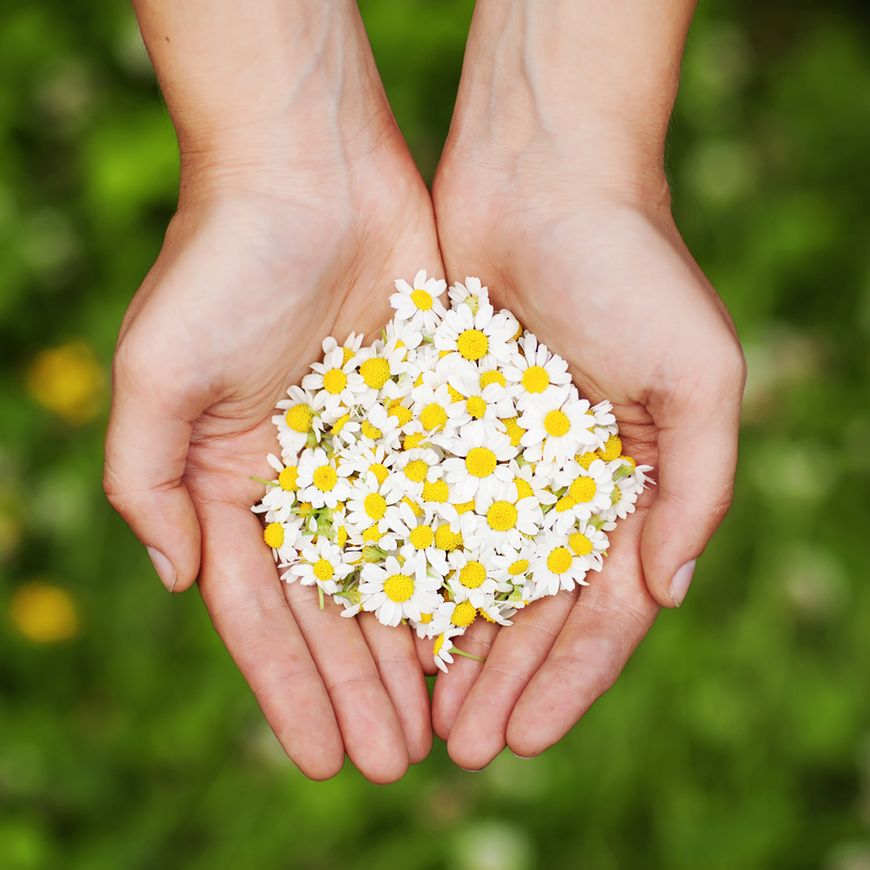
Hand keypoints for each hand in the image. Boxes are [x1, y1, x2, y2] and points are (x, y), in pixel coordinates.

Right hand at [104, 133, 441, 781]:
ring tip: (438, 725)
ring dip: (410, 651)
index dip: (289, 687)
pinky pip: (447, 508)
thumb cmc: (227, 260)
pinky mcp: (425, 417)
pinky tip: (477, 631)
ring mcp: (368, 452)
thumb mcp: (160, 370)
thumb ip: (149, 479)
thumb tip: (177, 580)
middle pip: (333, 608)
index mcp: (235, 481)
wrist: (312, 167)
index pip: (262, 611)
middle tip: (394, 764)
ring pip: (396, 572)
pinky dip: (459, 571)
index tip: (321, 758)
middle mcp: (303, 478)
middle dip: (358, 689)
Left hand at [429, 151, 745, 767]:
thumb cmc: (632, 265)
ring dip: (451, 645)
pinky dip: (409, 568)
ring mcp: (500, 456)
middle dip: (502, 680)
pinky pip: (422, 507)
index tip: (526, 740)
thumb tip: (667, 594)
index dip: (568, 679)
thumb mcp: (698, 376)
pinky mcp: (441, 421)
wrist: (544, 173)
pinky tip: (384, 623)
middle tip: (462, 750)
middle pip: (532, 608)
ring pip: (472, 572)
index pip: (603, 608)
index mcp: (631, 484)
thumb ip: (698, 487)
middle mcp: (564, 482)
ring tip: (420, 713)